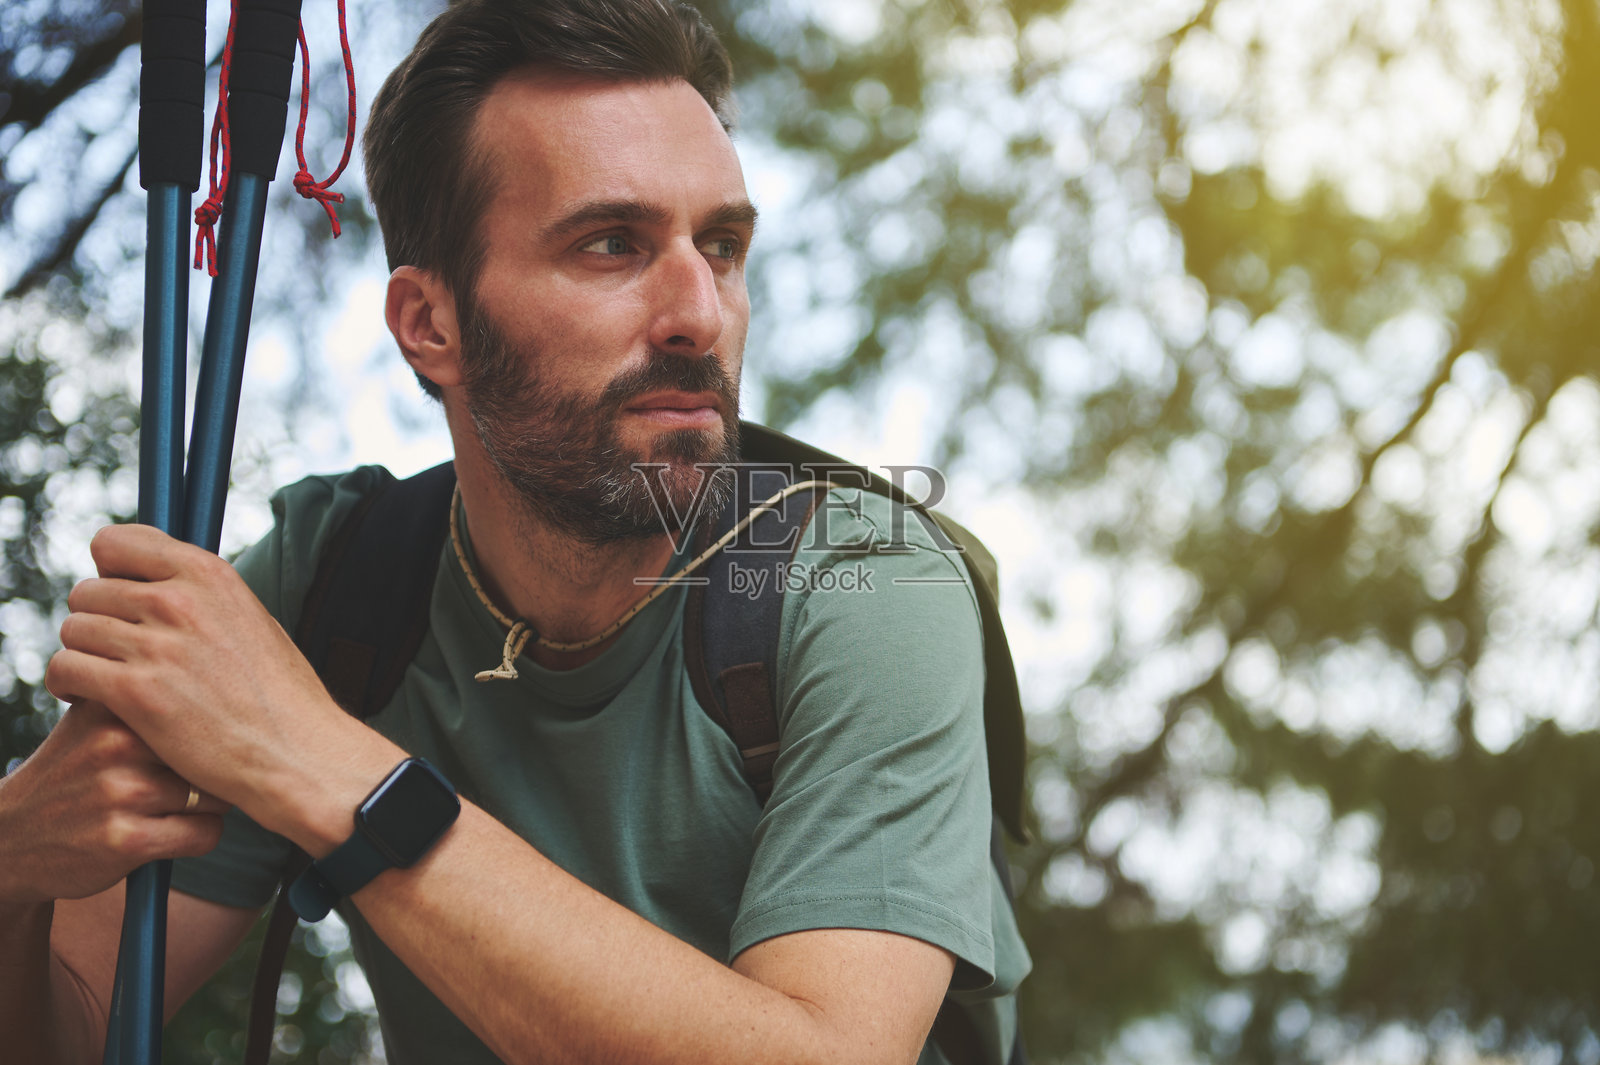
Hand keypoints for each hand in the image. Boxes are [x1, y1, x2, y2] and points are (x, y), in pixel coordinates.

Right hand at [0, 701, 227, 902]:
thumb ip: (143, 689)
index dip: (209, 730)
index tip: (202, 741)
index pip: (202, 707)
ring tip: (170, 808)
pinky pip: (205, 833)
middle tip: (183, 781)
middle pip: (212, 752)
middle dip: (208, 770)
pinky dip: (199, 836)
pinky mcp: (126, 840)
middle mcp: (115, 743)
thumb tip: (214, 668)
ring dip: (205, 806)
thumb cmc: (74, 771)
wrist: (12, 837)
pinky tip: (170, 833)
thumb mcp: (93, 716)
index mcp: (112, 704)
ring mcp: (119, 792)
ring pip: (214, 794)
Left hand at [44, 524, 365, 842]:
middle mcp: (179, 600)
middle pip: (88, 591)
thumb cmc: (278, 695)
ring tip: (99, 676)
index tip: (120, 599)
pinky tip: (84, 697)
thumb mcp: (250, 619)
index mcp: (209, 574)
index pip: (116, 543)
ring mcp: (157, 646)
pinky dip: (66, 684)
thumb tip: (152, 582)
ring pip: (73, 629)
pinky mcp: (136, 692)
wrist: (297, 752)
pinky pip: (66, 668)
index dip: (109, 572)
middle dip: (95, 621)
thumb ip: (200, 595)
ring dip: (81, 654)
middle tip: (113, 652)